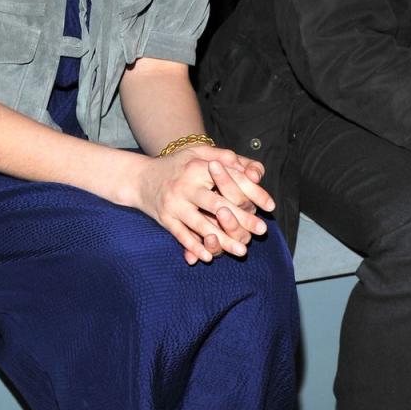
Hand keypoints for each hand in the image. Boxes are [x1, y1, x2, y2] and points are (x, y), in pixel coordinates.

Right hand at [132, 145, 272, 265]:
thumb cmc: (177, 166)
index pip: (231, 180)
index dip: (252, 192)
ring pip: (202, 225)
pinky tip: (210, 256)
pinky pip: (181, 235)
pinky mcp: (165, 219)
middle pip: (219, 205)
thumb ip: (225, 157)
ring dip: (223, 240)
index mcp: (197, 168)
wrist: (140, 178)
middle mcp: (185, 186)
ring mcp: (174, 204)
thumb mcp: (198, 153)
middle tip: (261, 230)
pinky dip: (195, 247)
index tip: (269, 205)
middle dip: (242, 219)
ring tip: (242, 250)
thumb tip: (250, 168)